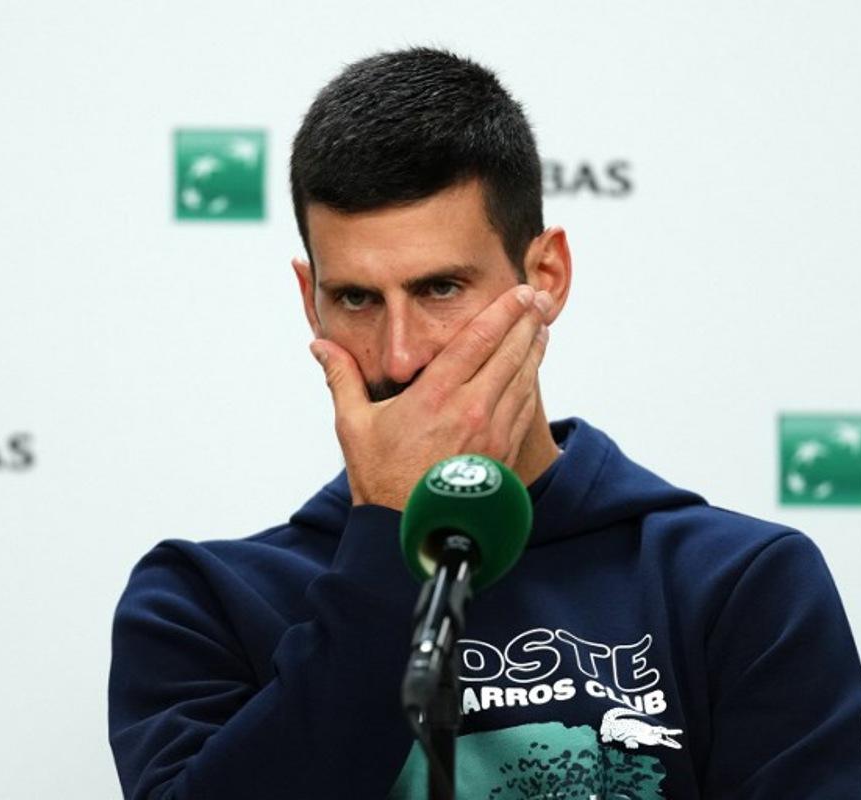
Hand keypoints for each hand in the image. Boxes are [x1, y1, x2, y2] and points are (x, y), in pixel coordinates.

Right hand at [310, 284, 550, 508]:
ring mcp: (491, 434)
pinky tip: (531, 372)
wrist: (409, 531)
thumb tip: (319, 346)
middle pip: (510, 353)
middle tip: (538, 299)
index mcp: (436, 396)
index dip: (502, 311)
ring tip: (540, 328)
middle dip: (526, 322)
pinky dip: (531, 384)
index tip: (517, 292)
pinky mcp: (502, 454)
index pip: (478, 340)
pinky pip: (524, 409)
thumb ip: (341, 378)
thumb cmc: (380, 480)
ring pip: (523, 380)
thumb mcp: (353, 425)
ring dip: (534, 350)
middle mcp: (470, 410)